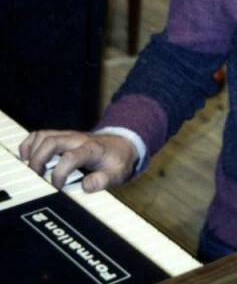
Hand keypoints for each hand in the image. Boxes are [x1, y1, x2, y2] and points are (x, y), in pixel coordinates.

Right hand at [19, 130, 138, 191]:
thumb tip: (85, 186)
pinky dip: (30, 144)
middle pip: (51, 142)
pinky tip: (27, 158)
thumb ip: (104, 180)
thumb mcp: (119, 173)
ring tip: (31, 171)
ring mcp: (69, 136)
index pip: (70, 157)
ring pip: (44, 136)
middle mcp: (78, 139)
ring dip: (32, 152)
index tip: (57, 188)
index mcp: (92, 149)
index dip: (59, 173)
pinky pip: (41, 134)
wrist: (123, 144)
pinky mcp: (62, 136)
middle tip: (36, 179)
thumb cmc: (118, 160)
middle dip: (38, 161)